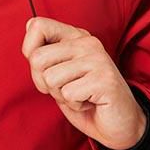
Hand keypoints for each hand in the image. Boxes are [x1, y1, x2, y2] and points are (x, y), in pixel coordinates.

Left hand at [21, 16, 146, 149]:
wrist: (120, 124)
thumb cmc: (83, 97)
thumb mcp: (58, 72)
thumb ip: (44, 56)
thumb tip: (29, 41)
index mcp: (74, 35)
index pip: (36, 25)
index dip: (29, 50)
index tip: (43, 67)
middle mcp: (86, 42)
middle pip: (37, 58)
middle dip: (43, 82)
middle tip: (65, 88)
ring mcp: (97, 59)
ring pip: (50, 78)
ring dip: (61, 95)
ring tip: (79, 94)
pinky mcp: (104, 79)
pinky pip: (68, 93)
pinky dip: (74, 104)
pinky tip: (90, 102)